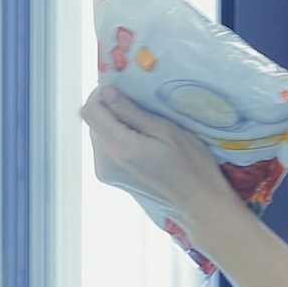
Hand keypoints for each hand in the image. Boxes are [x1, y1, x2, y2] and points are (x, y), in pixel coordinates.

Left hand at [80, 84, 232, 221]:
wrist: (198, 200)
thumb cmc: (190, 162)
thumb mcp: (165, 130)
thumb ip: (131, 112)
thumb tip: (106, 92)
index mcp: (119, 146)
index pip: (90, 111)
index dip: (101, 94)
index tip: (122, 86)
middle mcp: (106, 159)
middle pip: (92, 121)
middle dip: (108, 106)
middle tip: (135, 100)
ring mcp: (107, 170)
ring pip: (98, 133)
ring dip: (113, 120)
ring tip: (140, 118)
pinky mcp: (113, 176)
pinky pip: (106, 146)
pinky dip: (117, 135)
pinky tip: (139, 136)